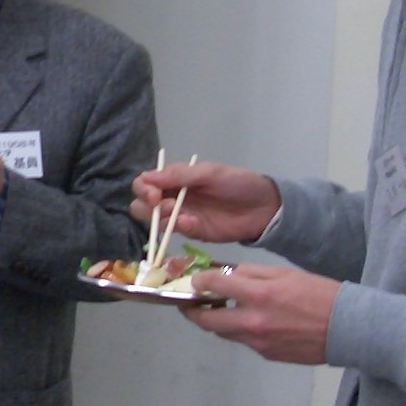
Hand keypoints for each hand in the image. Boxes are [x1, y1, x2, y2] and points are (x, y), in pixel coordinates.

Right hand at [132, 159, 279, 245]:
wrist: (264, 207)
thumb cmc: (238, 183)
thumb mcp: (209, 173)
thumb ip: (179, 175)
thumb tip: (146, 177)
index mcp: (175, 178)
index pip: (145, 183)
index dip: (143, 188)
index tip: (153, 194)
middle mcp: (173, 197)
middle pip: (142, 204)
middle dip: (146, 206)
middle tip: (161, 205)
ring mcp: (181, 216)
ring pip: (154, 221)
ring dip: (161, 218)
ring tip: (180, 215)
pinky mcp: (192, 232)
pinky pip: (175, 232)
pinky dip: (180, 227)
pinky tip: (193, 223)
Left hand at [182, 263, 339, 365]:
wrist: (348, 328)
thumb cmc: (319, 294)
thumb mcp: (284, 274)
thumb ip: (251, 275)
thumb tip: (225, 276)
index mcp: (258, 295)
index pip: (213, 286)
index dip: (199, 282)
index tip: (195, 280)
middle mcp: (253, 322)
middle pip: (207, 320)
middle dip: (192, 311)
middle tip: (188, 304)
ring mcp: (259, 342)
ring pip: (224, 332)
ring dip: (215, 321)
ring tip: (216, 310)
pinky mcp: (267, 355)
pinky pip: (243, 341)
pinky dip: (239, 330)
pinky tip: (247, 321)